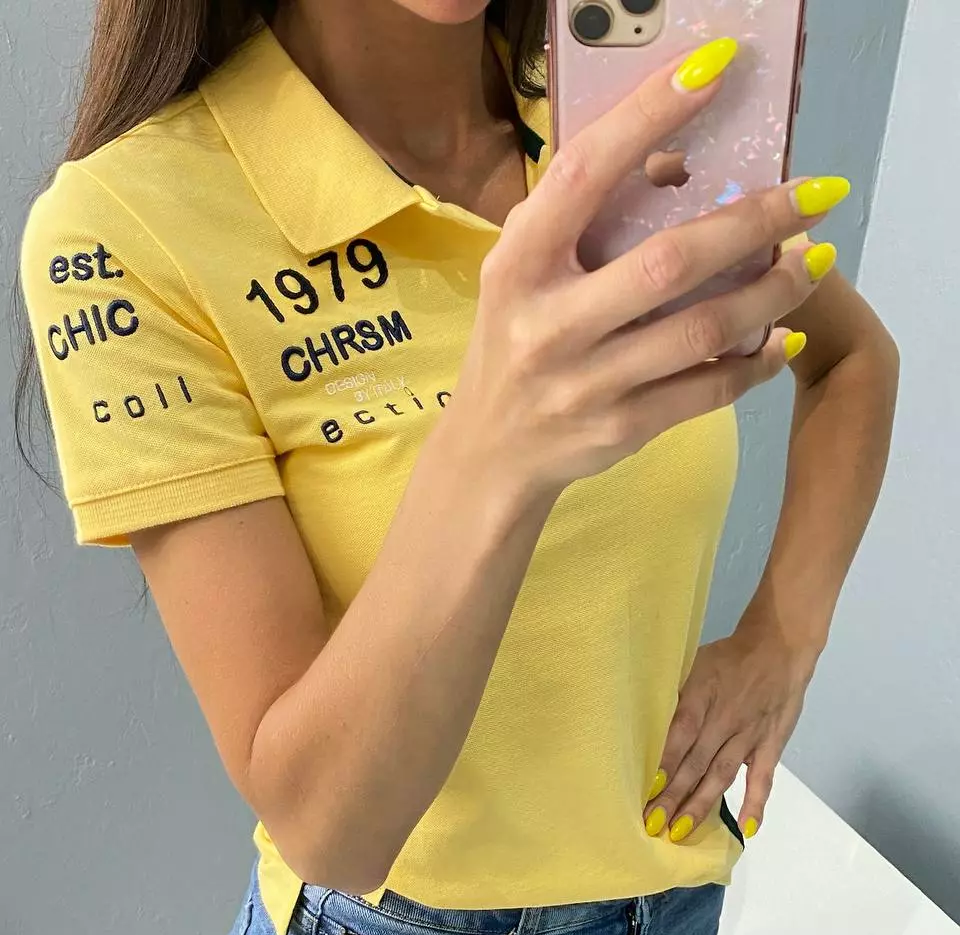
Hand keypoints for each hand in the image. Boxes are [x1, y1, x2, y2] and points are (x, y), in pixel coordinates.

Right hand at [431, 38, 849, 504]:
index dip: (648, 117)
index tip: (714, 70)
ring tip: (817, 259)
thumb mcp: (521, 275)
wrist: (491, 453)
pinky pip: (707, 391)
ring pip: (702, 330)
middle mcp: (548, 324)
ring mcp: (586, 382)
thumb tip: (676, 160)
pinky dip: (755, 361)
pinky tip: (782, 336)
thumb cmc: (516, 341)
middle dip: (754, 221)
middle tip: (817, 193)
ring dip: (774, 292)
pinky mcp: (621, 427)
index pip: (584, 174)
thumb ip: (574, 222)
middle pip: (668, 262)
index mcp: (518, 264)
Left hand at [643, 627, 818, 843]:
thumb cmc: (728, 657)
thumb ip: (675, 696)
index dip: (665, 763)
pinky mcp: (770, 745)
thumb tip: (646, 724)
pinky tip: (745, 829)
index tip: (648, 790)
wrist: (779, 647)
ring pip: (721, 775)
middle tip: (653, 824)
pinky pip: (763, 778)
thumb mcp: (694, 665)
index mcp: (702, 698)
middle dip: (674, 796)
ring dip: (700, 805)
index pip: (680, 735)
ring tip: (680, 831)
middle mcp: (725, 720)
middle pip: (696, 763)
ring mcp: (749, 735)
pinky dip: (755, 804)